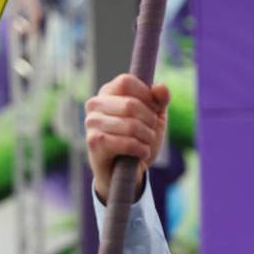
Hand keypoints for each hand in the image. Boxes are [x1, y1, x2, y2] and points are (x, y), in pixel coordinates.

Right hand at [85, 73, 169, 202]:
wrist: (128, 172)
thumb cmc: (139, 139)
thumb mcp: (154, 118)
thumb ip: (159, 100)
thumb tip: (161, 87)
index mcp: (108, 92)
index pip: (126, 81)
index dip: (146, 96)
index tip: (152, 110)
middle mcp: (95, 104)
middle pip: (131, 104)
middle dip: (149, 121)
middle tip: (150, 132)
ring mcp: (92, 123)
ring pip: (131, 125)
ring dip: (147, 138)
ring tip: (145, 144)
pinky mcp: (94, 143)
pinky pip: (126, 143)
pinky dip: (141, 149)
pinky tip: (141, 153)